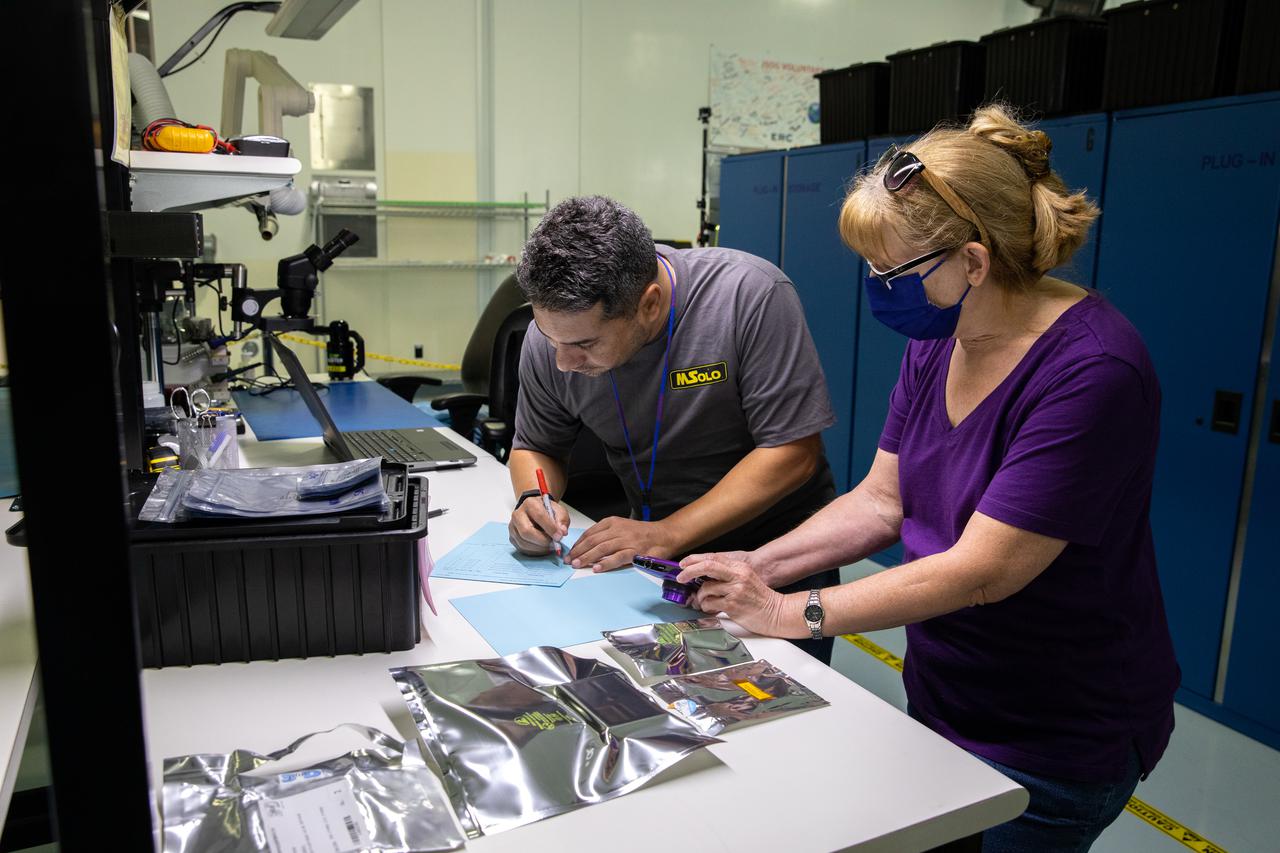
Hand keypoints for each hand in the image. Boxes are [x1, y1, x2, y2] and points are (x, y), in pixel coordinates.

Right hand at [509, 495, 569, 554]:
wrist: (535, 511)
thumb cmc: (546, 511)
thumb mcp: (558, 510)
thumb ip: (562, 519)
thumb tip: (562, 532)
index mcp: (530, 504)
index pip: (539, 516)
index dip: (550, 528)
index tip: (559, 536)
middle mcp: (518, 514)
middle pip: (526, 531)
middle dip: (542, 541)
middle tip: (554, 544)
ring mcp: (513, 527)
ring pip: (523, 542)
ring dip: (539, 548)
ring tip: (550, 546)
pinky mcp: (512, 537)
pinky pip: (522, 548)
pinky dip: (534, 551)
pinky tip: (542, 548)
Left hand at [566, 517, 675, 572]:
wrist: (665, 535)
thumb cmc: (642, 533)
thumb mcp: (621, 527)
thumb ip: (606, 535)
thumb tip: (588, 547)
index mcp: (613, 523)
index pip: (590, 533)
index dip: (578, 543)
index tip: (570, 552)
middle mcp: (618, 530)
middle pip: (593, 541)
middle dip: (578, 551)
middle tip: (568, 560)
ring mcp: (626, 540)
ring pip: (602, 549)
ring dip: (587, 557)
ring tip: (577, 564)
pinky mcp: (635, 552)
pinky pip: (617, 558)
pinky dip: (606, 563)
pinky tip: (596, 568)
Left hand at [676, 556, 802, 637]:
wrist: (776, 613)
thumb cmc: (759, 598)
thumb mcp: (745, 579)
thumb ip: (726, 576)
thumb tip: (701, 579)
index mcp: (740, 568)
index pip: (712, 558)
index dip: (694, 560)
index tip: (683, 564)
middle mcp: (738, 576)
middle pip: (707, 566)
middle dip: (689, 571)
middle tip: (681, 577)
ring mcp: (735, 591)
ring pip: (705, 589)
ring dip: (701, 597)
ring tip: (707, 602)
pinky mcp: (733, 605)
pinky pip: (710, 604)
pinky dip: (707, 607)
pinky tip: (713, 608)